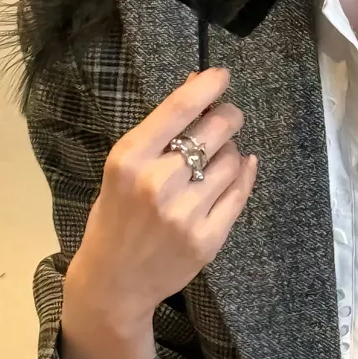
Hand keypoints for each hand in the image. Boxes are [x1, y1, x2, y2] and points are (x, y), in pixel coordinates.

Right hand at [67, 67, 256, 326]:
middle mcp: (158, 183)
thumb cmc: (115, 216)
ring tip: (216, 158)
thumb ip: (159, 131)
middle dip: (228, 115)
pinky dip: (243, 173)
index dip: (208, 85)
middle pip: (215, 129)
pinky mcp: (208, 239)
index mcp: (129, 160)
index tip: (222, 75)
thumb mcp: (124, 167)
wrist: (114, 283)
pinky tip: (239, 168)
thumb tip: (196, 81)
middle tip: (227, 116)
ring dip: (230, 151)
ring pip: (232, 159)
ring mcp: (185, 214)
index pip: (179, 108)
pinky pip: (240, 192)